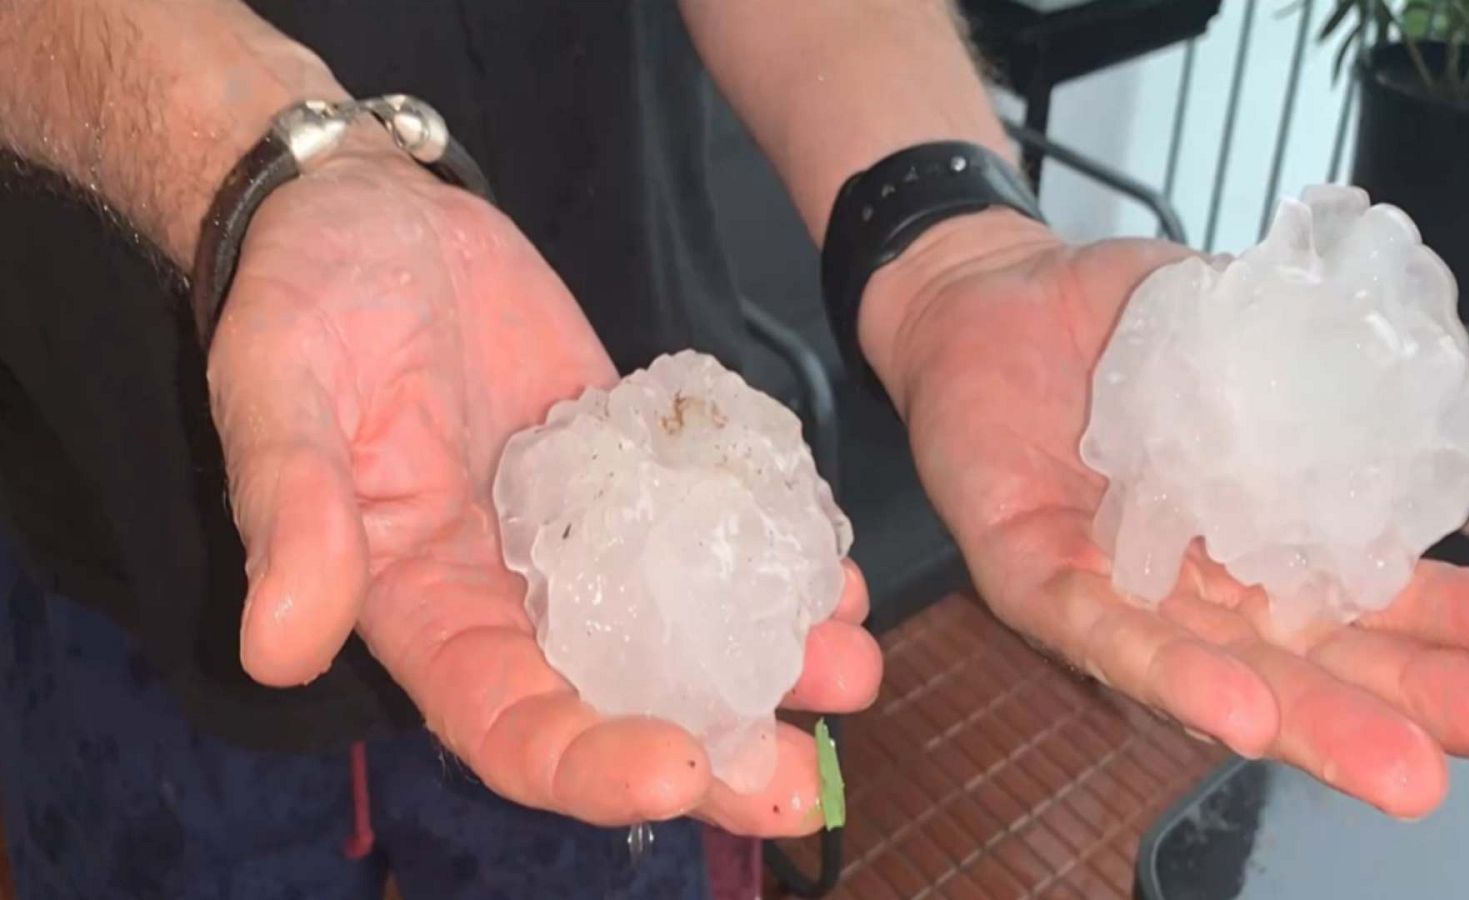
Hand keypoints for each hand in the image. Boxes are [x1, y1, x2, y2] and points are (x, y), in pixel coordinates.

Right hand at [208, 143, 880, 835]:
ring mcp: (587, 533)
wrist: (376, 216)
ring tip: (851, 670)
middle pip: (619, 703)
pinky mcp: (635, 467)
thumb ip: (292, 514)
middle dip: (714, 751)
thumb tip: (279, 649)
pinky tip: (838, 577)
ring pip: (684, 628)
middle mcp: (514, 593)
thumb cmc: (304, 298)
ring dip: (769, 663)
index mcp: (423, 607)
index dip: (585, 764)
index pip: (504, 721)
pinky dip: (773, 560)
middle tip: (804, 784)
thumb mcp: (276, 391)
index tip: (676, 772)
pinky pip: (710, 530)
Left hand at [866, 210, 1468, 818]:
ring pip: (1215, 667)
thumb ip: (1317, 363)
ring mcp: (1113, 585)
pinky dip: (1163, 668)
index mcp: (1255, 527)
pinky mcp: (1028, 573)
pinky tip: (1237, 710)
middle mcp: (1193, 576)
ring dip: (1308, 719)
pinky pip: (1095, 627)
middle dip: (1407, 698)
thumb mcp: (1237, 325)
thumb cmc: (1116, 319)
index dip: (1445, 619)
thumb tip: (1435, 389)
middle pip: (1305, 653)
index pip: (1359, 591)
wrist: (992, 291)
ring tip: (1400, 765)